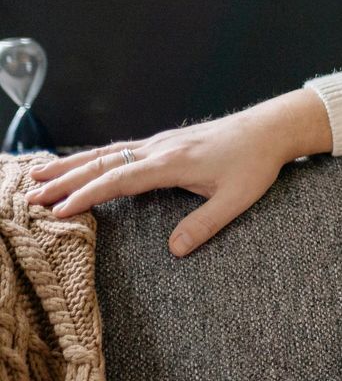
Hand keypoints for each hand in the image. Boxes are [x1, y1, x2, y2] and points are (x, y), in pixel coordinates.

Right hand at [25, 88, 332, 255]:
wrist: (271, 128)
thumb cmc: (256, 164)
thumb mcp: (237, 199)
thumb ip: (206, 225)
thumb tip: (175, 251)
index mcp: (172, 163)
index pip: (119, 180)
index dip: (87, 195)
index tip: (59, 211)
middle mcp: (159, 149)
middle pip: (102, 164)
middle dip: (65, 181)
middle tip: (30, 196)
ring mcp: (160, 142)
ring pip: (107, 153)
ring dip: (72, 165)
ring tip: (40, 176)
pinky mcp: (166, 141)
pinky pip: (121, 148)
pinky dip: (94, 157)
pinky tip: (82, 164)